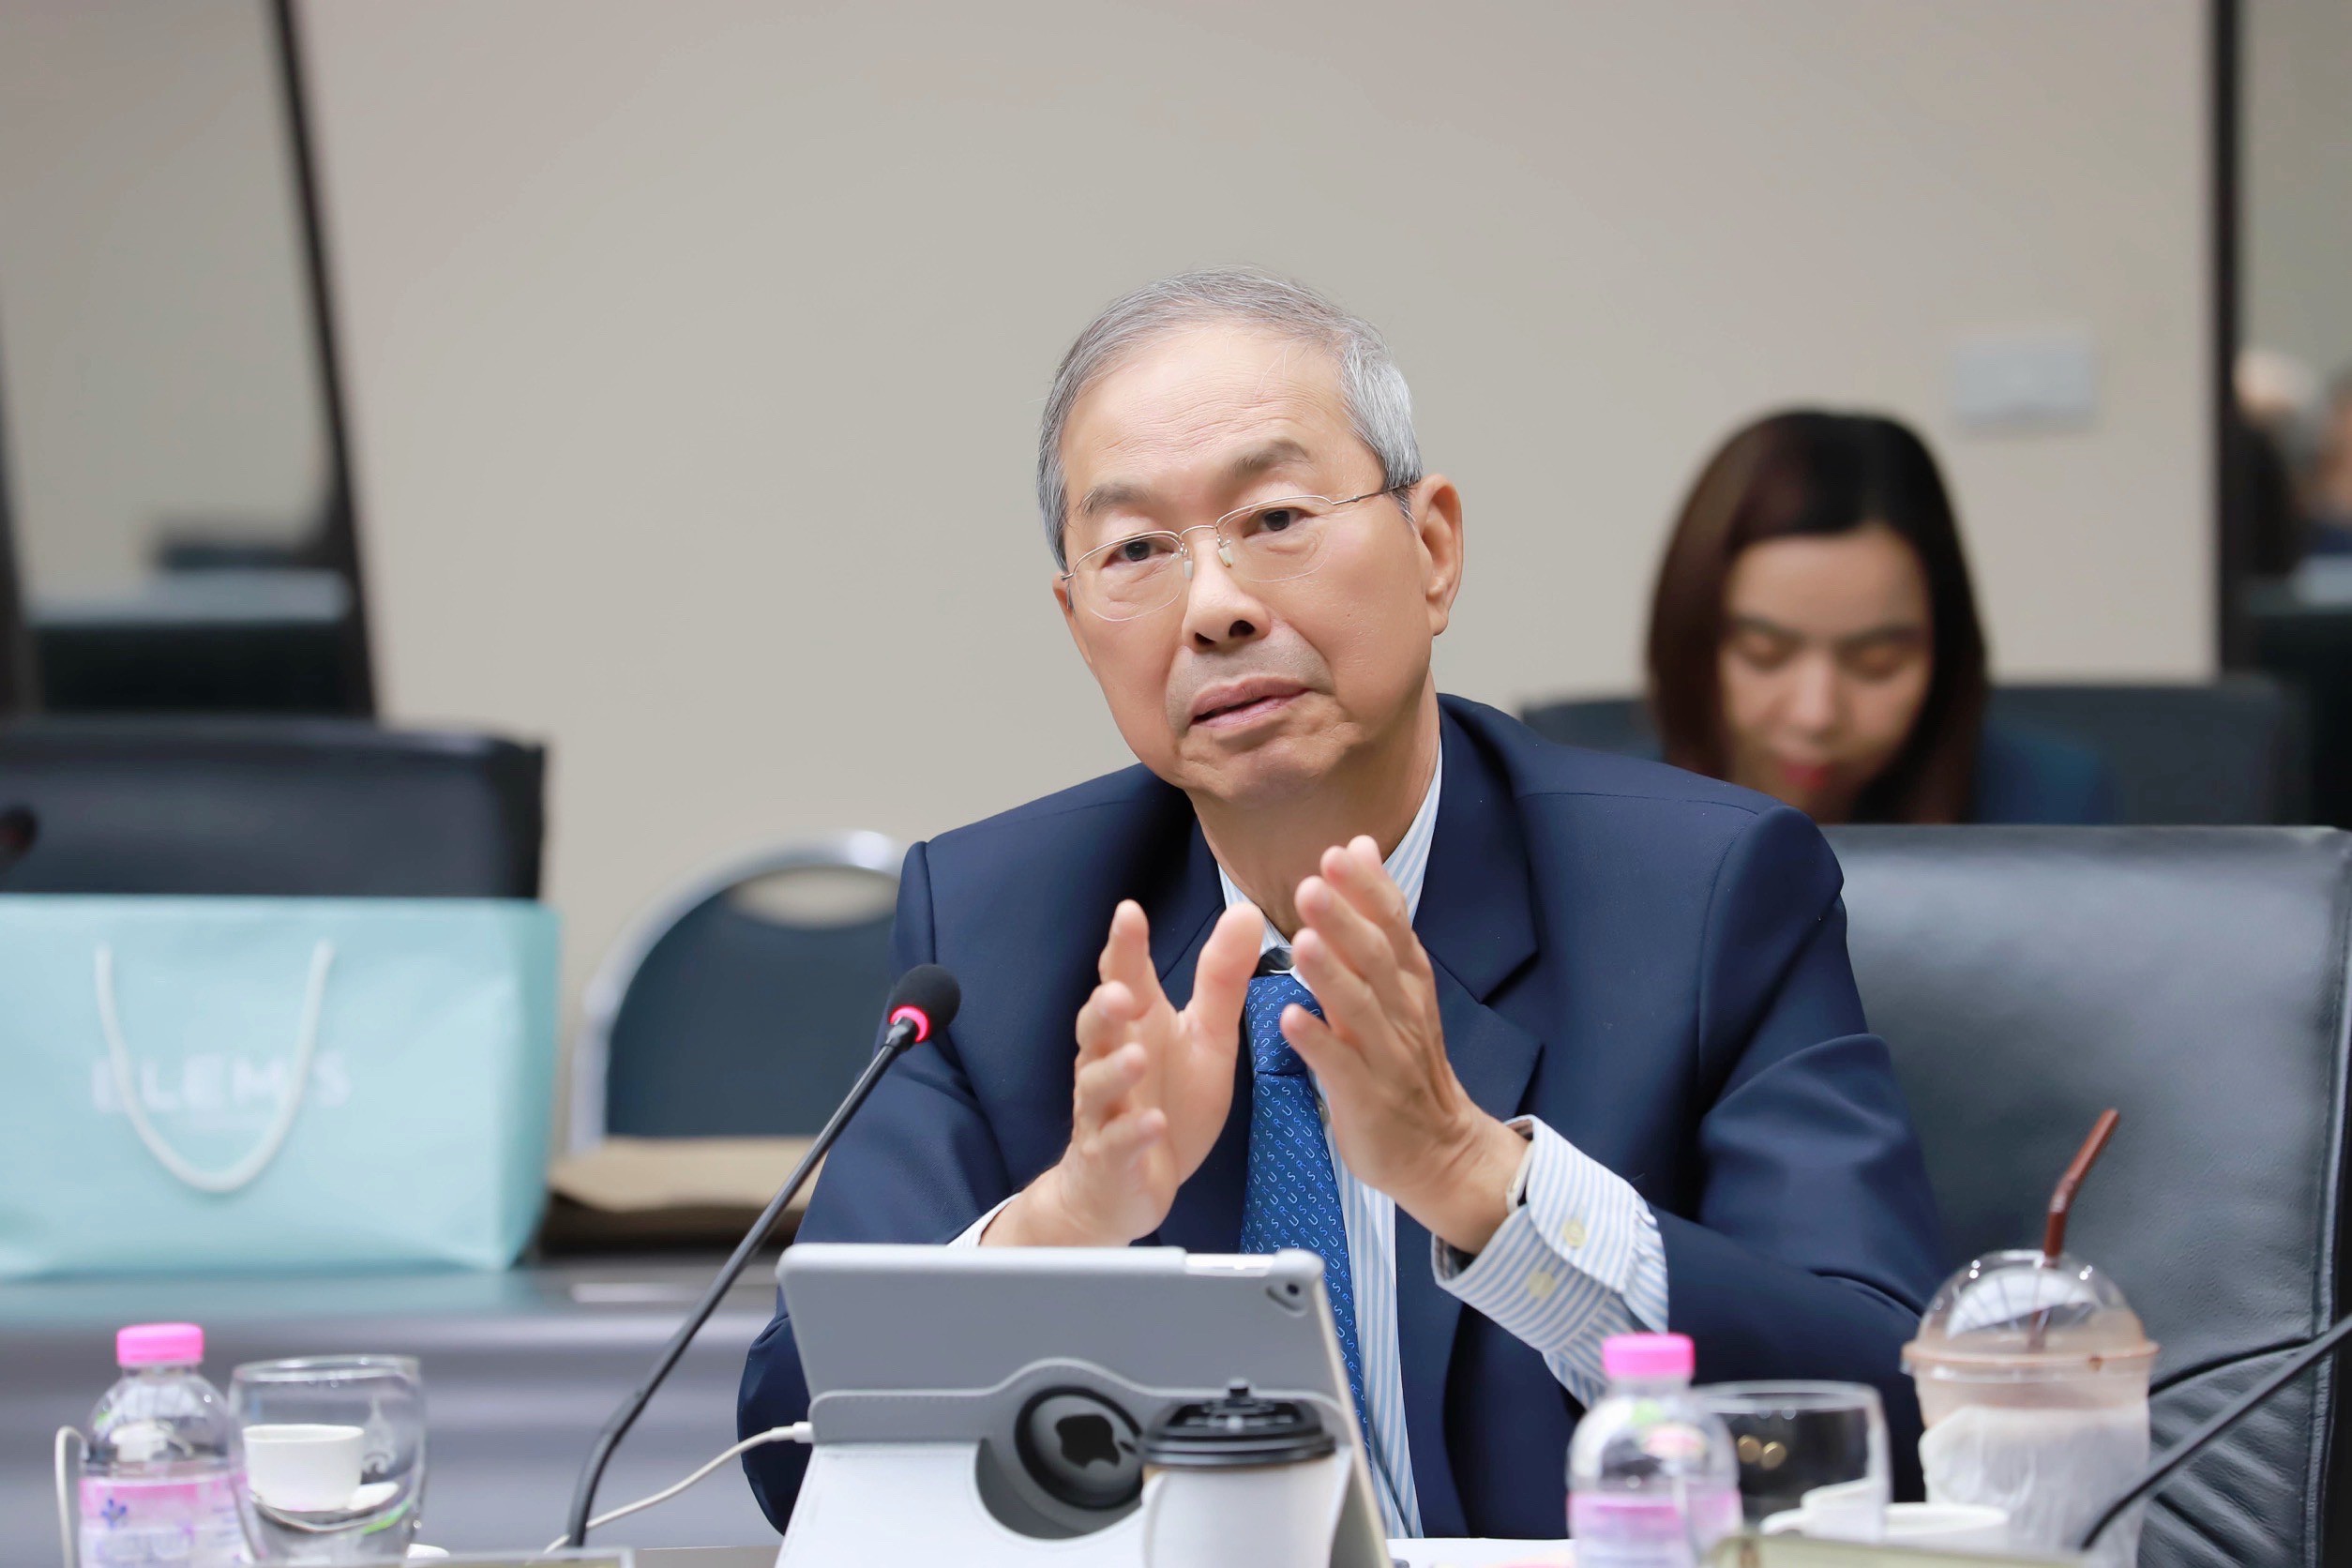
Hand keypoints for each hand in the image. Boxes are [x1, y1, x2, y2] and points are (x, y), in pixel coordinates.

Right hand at [986, 898, 1262, 1246]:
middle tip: (1121, 991)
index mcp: (1137, 1025)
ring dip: (1115, 1070)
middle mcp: (1110, 1059)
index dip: (1124, 947)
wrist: (1124, 1187)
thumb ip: (1222, 979)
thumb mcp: (1206, 1038)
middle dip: (1104, 1008)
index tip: (1129, 912)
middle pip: (1098, 1027)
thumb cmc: (1167, 1100)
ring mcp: (1104, 1110)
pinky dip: (1133, 1133)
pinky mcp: (1109, 1157)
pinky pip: (1117, 1143)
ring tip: (1136, 1057)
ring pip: (1098, 1084)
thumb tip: (1247, 911)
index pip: (1123, 977)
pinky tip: (1153, 1124)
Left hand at [1283, 836, 1526, 1254]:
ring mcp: (1386, 1056)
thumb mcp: (1399, 983)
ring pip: (1360, 1011)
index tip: (1341, 852)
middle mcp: (1401, 1012)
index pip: (1394, 926)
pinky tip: (1290, 1020)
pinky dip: (1318, 1043)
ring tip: (1301, 943)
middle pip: (1376, 962)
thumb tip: (1359, 845)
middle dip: (1345, 924)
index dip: (1368, 891)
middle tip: (1311, 886)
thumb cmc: (1405, 1059)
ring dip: (1331, 977)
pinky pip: (1340, 1068)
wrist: (1440, 1150)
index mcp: (1407, 982)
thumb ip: (1377, 918)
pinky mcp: (1366, 1099)